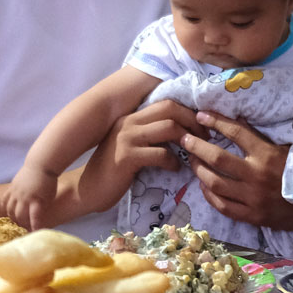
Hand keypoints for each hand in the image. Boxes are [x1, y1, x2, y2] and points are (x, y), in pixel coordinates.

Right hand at [7, 164, 58, 229]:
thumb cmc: (48, 182)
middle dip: (22, 223)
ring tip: (17, 220)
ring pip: (10, 209)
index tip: (35, 232)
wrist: (41, 165)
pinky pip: (5, 200)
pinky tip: (9, 210)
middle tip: (25, 227)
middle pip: (19, 215)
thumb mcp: (49, 197)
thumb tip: (35, 218)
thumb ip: (42, 207)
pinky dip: (6, 207)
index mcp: (36, 200)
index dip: (34, 226)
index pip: (34, 217)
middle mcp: (25, 197)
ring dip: (13, 217)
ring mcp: (16, 192)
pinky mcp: (11, 187)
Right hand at [75, 100, 202, 214]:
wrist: (88, 189)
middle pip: (170, 109)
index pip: (166, 103)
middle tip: (205, 138)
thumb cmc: (113, 171)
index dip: (188, 113)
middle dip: (192, 122)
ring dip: (187, 141)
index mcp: (131, 117)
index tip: (201, 127)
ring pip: (168, 127)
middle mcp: (129, 122)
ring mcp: (127, 138)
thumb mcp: (131, 146)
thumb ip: (150, 136)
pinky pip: (160, 153)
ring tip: (193, 153)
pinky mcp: (127, 157)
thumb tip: (182, 134)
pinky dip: (173, 161)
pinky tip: (175, 169)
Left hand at [179, 110, 292, 228]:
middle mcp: (257, 175)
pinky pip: (223, 206)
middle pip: (218, 158)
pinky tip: (203, 186)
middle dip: (197, 147)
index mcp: (268, 154)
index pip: (237, 133)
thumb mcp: (286, 149)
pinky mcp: (252, 216)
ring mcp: (253, 198)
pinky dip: (209, 195)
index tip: (201, 115)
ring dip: (199, 170)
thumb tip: (238, 121)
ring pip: (215, 183)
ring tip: (191, 161)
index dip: (216, 122)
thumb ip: (261, 138)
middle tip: (185, 139)